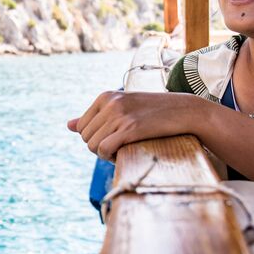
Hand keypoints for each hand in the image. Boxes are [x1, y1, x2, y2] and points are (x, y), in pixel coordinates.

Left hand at [67, 91, 200, 159]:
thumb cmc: (153, 112)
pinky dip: (109, 157)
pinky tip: (122, 154)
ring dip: (105, 154)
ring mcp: (119, 115)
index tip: (113, 139)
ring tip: (122, 149)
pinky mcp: (130, 128)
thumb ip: (95, 116)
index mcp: (105, 96)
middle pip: (85, 137)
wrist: (185, 111)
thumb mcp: (122, 109)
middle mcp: (110, 103)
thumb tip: (68, 125)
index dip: (95, 138)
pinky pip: (103, 149)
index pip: (82, 127)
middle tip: (118, 146)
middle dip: (99, 147)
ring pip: (92, 145)